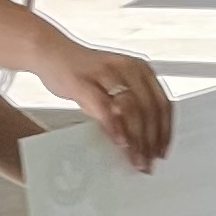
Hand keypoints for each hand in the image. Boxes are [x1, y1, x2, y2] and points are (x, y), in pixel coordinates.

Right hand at [32, 40, 171, 169]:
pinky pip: (104, 107)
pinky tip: (119, 143)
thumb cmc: (85, 74)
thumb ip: (131, 107)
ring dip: (136, 140)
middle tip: (148, 163)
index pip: (162, 104)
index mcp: (140, 70)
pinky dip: (115, 127)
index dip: (165, 132)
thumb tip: (144, 142)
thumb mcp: (115, 86)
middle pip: (150, 110)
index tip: (162, 152)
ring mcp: (105, 73)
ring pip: (132, 110)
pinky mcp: (83, 82)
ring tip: (135, 160)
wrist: (51, 53)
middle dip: (151, 141)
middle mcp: (127, 68)